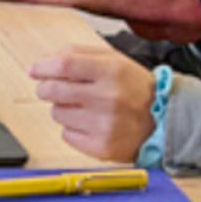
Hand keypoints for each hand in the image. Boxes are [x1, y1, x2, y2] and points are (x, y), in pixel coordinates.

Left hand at [29, 28, 157, 162]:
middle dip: (45, 88)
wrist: (164, 120)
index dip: (43, 67)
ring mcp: (104, 125)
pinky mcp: (101, 147)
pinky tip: (90, 123)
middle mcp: (108, 98)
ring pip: (57, 113)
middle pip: (53, 90)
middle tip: (53, 88)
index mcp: (112, 71)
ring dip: (63, 108)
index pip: (63, 65)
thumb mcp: (114, 59)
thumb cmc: (134, 88)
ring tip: (84, 107)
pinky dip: (72, 129)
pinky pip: (66, 135)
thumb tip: (39, 65)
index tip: (36, 70)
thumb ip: (77, 54)